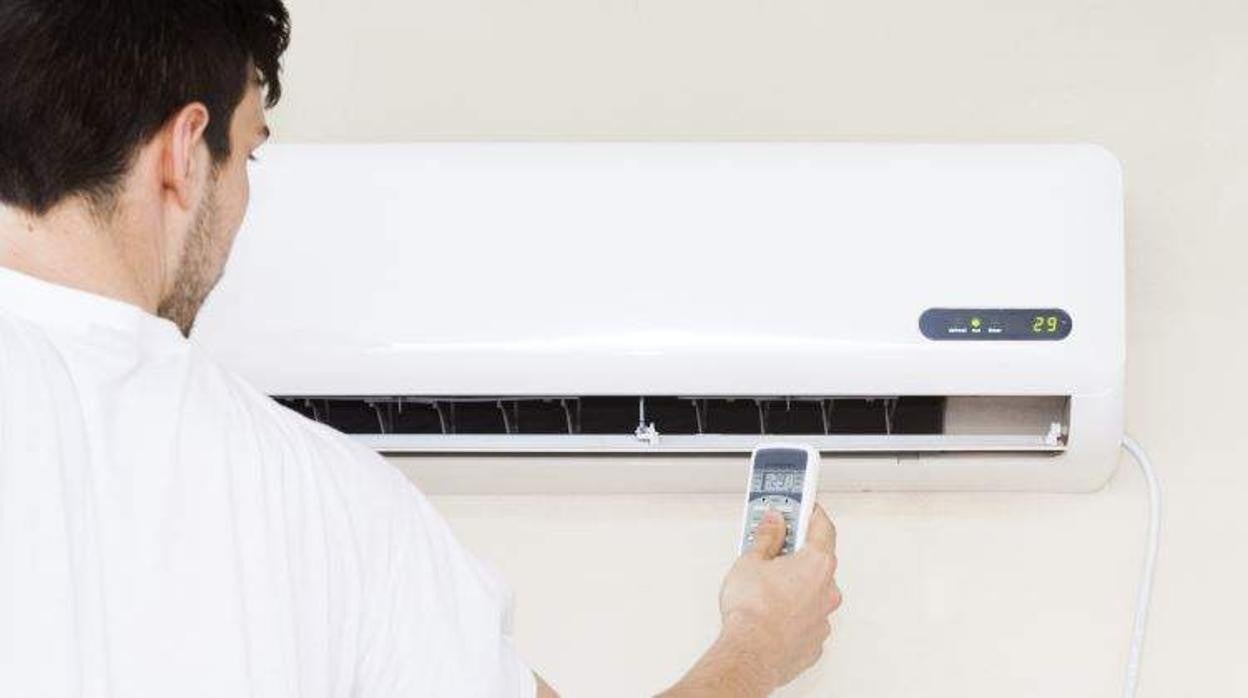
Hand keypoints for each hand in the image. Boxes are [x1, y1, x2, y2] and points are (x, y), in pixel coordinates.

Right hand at [658, 504, 840, 696]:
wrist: (751, 653)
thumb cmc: (754, 611)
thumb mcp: (751, 561)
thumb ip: (766, 538)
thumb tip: (773, 523)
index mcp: (817, 563)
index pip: (822, 526)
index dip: (811, 513)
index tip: (802, 506)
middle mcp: (827, 589)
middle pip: (817, 560)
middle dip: (796, 552)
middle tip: (774, 544)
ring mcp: (823, 617)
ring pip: (812, 591)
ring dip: (795, 584)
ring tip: (766, 583)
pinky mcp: (814, 640)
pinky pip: (807, 617)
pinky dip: (793, 612)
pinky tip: (772, 611)